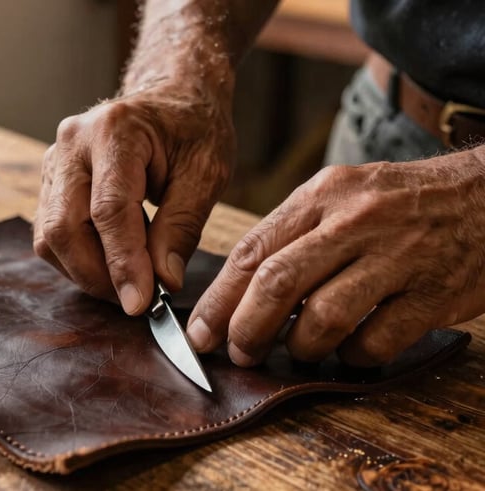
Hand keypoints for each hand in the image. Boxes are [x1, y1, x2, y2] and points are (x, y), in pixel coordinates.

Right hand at [34, 88, 233, 314]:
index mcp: (115, 131)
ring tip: (128, 281)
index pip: (109, 210)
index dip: (122, 263)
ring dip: (85, 271)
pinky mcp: (50, 180)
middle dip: (98, 275)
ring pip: (50, 236)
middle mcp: (72, 143)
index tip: (141, 303)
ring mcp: (55, 161)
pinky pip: (50, 233)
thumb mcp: (206, 173)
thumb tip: (163, 281)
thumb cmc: (193, 130)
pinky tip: (111, 261)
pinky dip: (78, 258)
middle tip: (137, 300)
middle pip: (64, 227)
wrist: (172, 97)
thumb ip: (182, 227)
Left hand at [187, 153, 484, 366]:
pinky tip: (348, 353)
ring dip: (299, 346)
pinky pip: (375, 341)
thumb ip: (293, 235)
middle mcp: (355, 221)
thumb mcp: (341, 195)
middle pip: (278, 284)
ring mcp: (397, 257)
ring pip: (323, 317)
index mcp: (323, 195)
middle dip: (246, 329)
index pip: (253, 251)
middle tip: (238, 354)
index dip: (219, 299)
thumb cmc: (399, 202)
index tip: (200, 332)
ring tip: (296, 352)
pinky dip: (351, 357)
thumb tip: (238, 291)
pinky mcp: (433, 295)